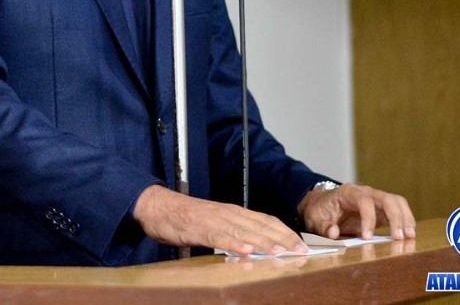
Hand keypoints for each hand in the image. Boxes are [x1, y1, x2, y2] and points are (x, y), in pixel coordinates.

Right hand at [132, 185, 308, 255]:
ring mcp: (214, 221)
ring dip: (264, 242)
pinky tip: (246, 251)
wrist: (158, 206)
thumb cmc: (185, 216)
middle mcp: (228, 213)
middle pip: (260, 225)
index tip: (301, 244)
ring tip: (281, 252)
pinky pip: (220, 237)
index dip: (284, 231)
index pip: (265, 220)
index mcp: (232, 211)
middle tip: (301, 251)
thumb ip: (233, 231)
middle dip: (282, 238)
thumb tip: (254, 246)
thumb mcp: (214, 222)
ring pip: (244, 232)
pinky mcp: (199, 229)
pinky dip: (234, 244)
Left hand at [297, 183, 415, 240]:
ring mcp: (375, 199)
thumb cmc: (320, 211)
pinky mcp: (381, 209)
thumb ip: (323, 226)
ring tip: (410, 236)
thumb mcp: (315, 219)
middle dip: (395, 217)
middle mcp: (365, 192)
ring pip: (396, 202)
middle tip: (399, 237)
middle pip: (386, 198)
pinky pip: (398, 210)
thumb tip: (333, 232)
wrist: (322, 204)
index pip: (364, 201)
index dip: (368, 218)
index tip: (367, 237)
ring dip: (405, 218)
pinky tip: (409, 233)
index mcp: (348, 192)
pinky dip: (405, 220)